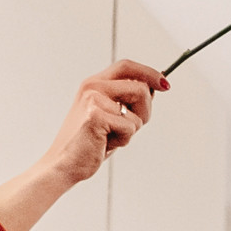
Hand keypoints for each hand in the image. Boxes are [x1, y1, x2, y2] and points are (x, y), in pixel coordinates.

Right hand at [0, 61, 167, 230]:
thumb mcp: (113, 118)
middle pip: (140, 88)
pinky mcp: (96, 115)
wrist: (66, 163)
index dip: (149, 73)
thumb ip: (128, 103)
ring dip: (132, 130)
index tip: (164, 84)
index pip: (127, 66)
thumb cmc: (91, 144)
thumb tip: (154, 89)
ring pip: (137, 112)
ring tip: (111, 136)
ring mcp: (93, 98)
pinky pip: (129, 128)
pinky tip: (105, 143)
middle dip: (146, 111)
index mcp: (95, 84)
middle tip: (129, 128)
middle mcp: (93, 86)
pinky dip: (123, 141)